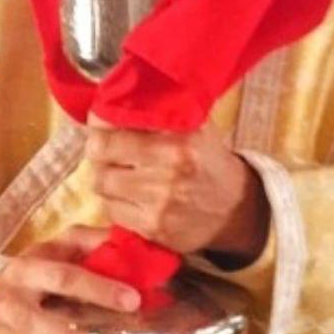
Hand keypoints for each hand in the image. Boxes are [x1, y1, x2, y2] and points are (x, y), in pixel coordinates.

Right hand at [0, 227, 139, 333]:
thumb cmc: (30, 276)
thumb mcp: (52, 252)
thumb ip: (85, 242)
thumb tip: (123, 240)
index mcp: (26, 270)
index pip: (64, 277)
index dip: (98, 288)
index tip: (132, 300)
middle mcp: (9, 301)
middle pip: (37, 322)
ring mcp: (0, 332)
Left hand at [86, 120, 269, 262]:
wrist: (234, 209)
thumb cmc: (208, 161)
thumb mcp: (194, 127)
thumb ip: (159, 112)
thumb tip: (112, 103)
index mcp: (178, 143)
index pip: (110, 136)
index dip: (98, 129)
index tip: (100, 127)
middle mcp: (168, 174)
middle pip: (100, 163)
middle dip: (99, 155)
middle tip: (107, 152)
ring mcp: (159, 205)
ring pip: (102, 187)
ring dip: (106, 178)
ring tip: (120, 173)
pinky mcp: (153, 230)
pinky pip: (113, 212)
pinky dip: (116, 202)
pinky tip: (131, 196)